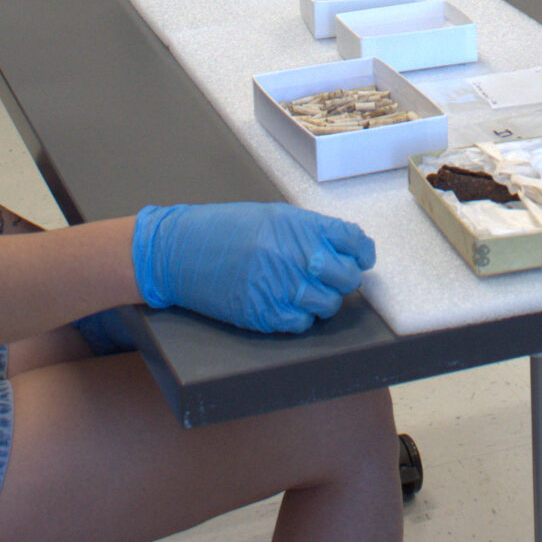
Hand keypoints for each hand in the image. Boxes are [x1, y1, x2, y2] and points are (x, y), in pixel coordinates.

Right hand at [132, 202, 374, 333]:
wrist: (179, 251)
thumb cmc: (224, 230)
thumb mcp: (272, 217)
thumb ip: (309, 231)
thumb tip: (344, 248)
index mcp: (299, 227)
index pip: (353, 240)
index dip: (361, 251)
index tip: (360, 256)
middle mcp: (295, 256)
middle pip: (347, 276)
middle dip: (345, 277)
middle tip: (334, 276)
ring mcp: (280, 288)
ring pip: (328, 305)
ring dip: (324, 300)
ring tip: (308, 291)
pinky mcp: (263, 314)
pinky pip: (301, 324)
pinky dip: (300, 317)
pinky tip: (288, 304)